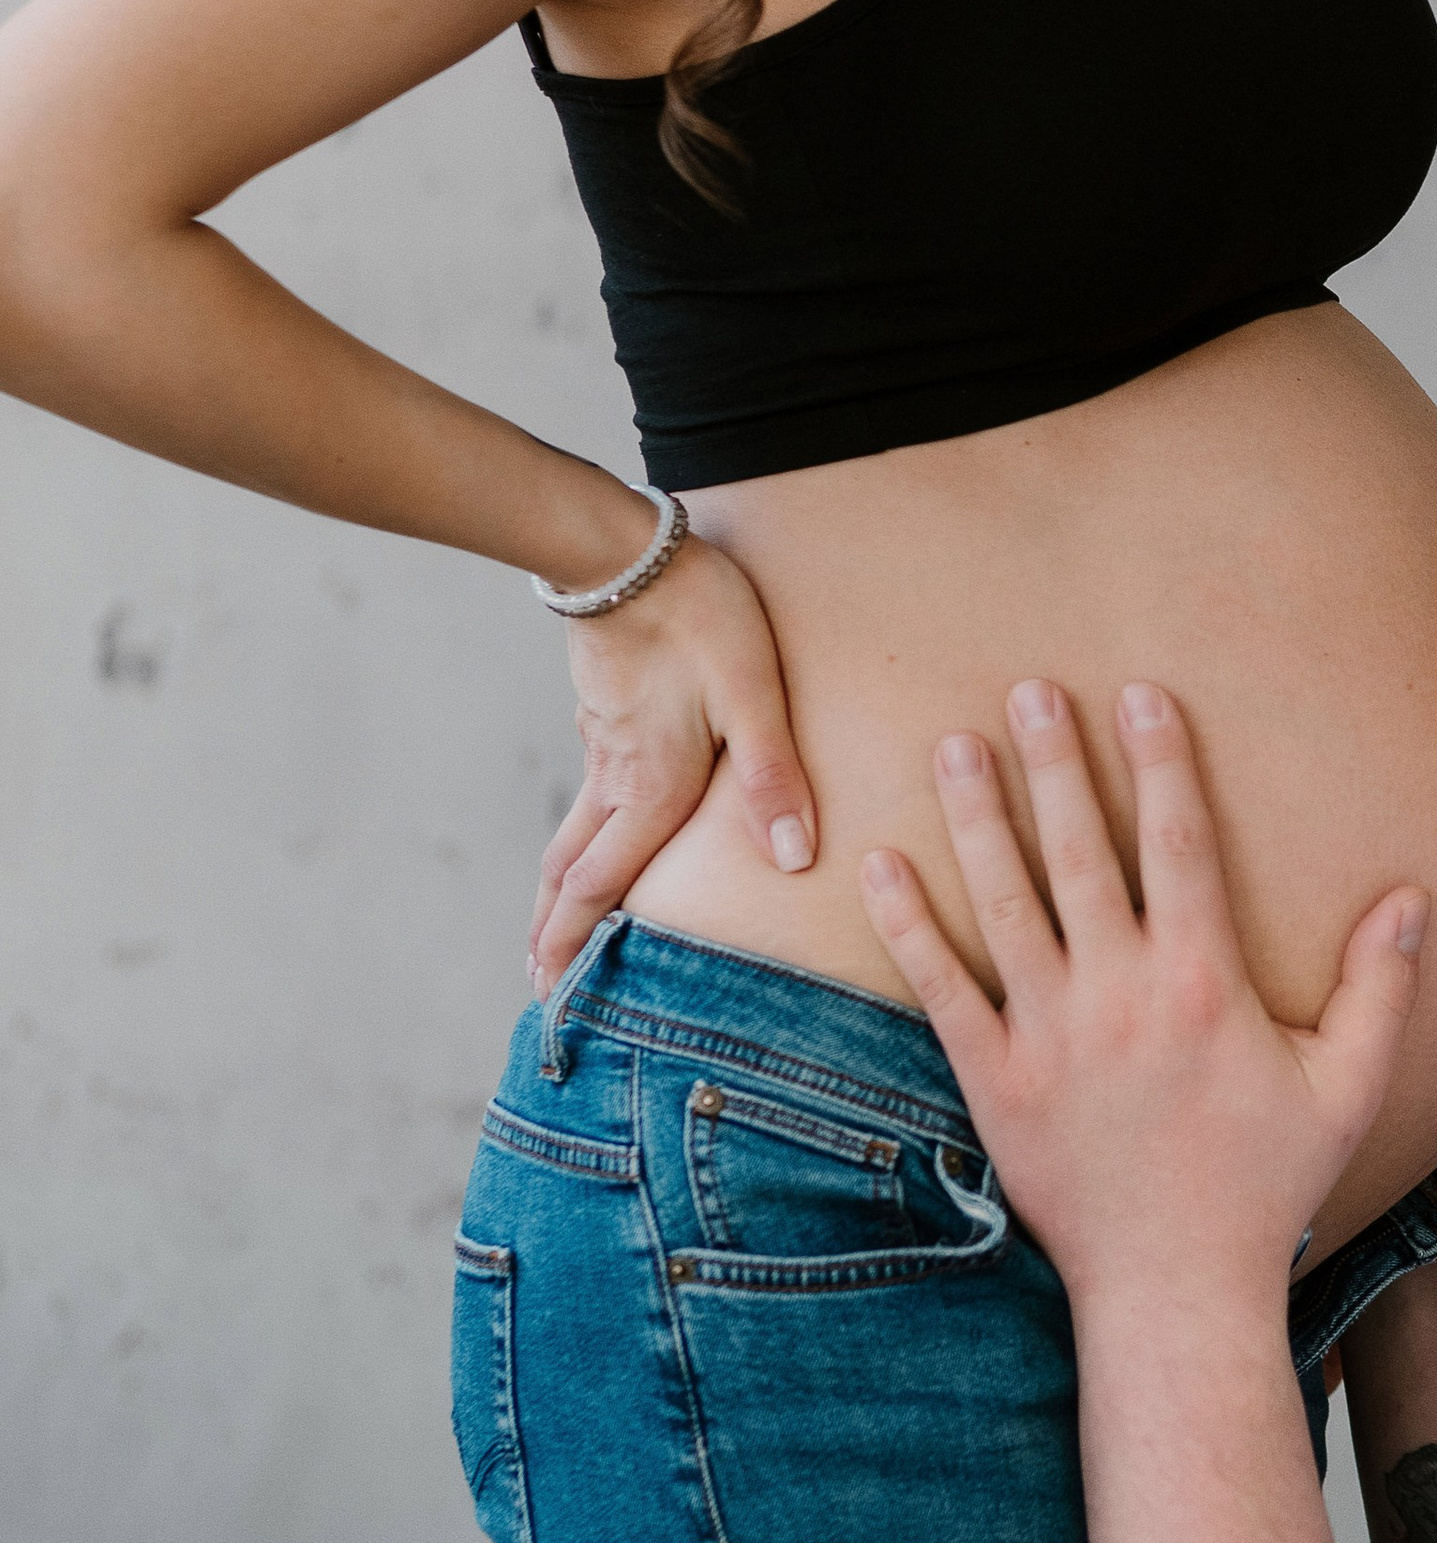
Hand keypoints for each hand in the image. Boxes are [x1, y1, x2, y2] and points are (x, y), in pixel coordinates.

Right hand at [529, 535, 818, 987]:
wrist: (625, 546)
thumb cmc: (698, 614)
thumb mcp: (753, 691)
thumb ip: (773, 776)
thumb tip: (794, 859)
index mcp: (653, 785)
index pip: (604, 885)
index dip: (577, 944)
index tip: (551, 996)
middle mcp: (617, 777)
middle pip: (572, 873)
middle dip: (553, 934)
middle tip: (537, 986)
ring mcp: (601, 745)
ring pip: (571, 835)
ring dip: (557, 890)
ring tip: (548, 929)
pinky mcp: (602, 714)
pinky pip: (583, 797)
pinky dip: (574, 840)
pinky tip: (589, 838)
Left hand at [859, 678, 1425, 1302]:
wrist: (1175, 1290)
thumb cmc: (1266, 1186)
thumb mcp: (1347, 1088)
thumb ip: (1382, 989)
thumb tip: (1413, 898)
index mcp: (1204, 983)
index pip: (1179, 844)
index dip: (1161, 762)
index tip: (1140, 694)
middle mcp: (1120, 996)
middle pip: (1079, 853)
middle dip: (1054, 763)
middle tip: (1029, 689)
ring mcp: (1049, 1037)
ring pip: (1003, 904)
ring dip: (977, 819)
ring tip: (955, 746)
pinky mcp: (993, 1082)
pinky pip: (940, 989)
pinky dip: (908, 925)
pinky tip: (880, 864)